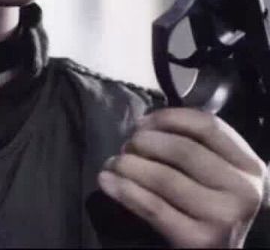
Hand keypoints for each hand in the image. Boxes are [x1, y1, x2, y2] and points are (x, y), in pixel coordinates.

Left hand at [98, 108, 266, 247]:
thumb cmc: (210, 200)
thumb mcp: (214, 168)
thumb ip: (192, 141)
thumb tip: (143, 123)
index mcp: (248, 165)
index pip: (208, 125)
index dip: (168, 117)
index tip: (141, 122)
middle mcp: (242, 190)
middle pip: (183, 150)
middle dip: (145, 142)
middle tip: (127, 145)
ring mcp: (222, 217)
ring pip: (164, 177)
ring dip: (129, 165)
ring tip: (114, 162)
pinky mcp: (199, 241)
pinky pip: (152, 207)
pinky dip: (124, 189)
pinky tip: (107, 180)